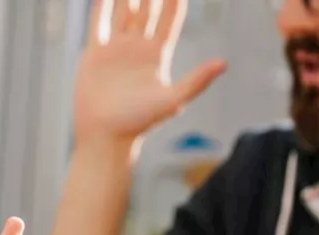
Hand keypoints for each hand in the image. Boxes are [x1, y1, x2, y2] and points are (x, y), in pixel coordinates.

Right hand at [74, 0, 225, 145]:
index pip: (170, 17)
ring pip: (124, 10)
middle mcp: (138, 48)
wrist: (106, 136)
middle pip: (148, 9)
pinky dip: (101, 6)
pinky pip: (99, 22)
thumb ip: (197, 80)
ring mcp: (116, 49)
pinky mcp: (95, 54)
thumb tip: (223, 63)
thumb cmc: (140, 123)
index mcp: (158, 54)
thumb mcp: (173, 100)